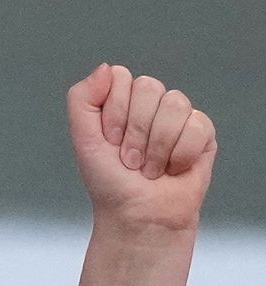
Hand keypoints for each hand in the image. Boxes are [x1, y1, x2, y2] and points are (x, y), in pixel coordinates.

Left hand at [68, 64, 216, 233]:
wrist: (137, 218)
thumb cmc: (110, 184)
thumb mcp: (84, 141)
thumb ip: (82, 99)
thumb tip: (106, 67)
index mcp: (123, 102)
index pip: (122, 78)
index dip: (115, 114)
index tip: (110, 143)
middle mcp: (151, 105)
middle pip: (149, 87)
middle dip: (135, 132)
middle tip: (130, 161)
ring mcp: (178, 117)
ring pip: (174, 104)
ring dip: (157, 147)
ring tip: (151, 170)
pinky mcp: (202, 133)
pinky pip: (196, 125)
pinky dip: (180, 155)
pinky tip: (173, 170)